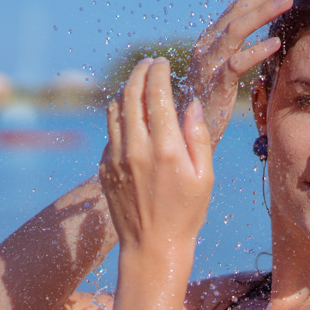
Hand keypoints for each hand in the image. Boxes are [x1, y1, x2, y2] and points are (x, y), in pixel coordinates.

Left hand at [99, 58, 213, 257]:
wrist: (152, 246)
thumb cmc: (186, 213)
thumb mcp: (204, 176)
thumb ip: (196, 136)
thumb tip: (189, 104)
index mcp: (165, 148)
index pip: (157, 94)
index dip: (158, 72)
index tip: (162, 62)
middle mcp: (136, 149)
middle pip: (130, 94)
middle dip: (139, 72)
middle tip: (147, 63)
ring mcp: (116, 158)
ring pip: (114, 110)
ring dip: (125, 91)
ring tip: (137, 85)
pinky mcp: (105, 168)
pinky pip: (110, 132)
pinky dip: (119, 117)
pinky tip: (131, 118)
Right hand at [182, 0, 297, 145]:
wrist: (185, 136)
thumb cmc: (208, 104)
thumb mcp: (224, 70)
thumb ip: (238, 49)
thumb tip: (261, 32)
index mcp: (212, 40)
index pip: (239, 5)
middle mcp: (208, 45)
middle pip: (239, 9)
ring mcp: (209, 65)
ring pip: (236, 30)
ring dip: (264, 12)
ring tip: (290, 0)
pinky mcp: (214, 86)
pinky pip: (235, 65)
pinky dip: (255, 52)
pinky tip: (275, 43)